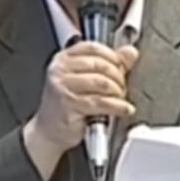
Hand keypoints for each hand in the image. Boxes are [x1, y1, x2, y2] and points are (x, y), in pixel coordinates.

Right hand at [24, 42, 138, 179]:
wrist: (49, 132)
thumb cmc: (67, 106)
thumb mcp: (88, 80)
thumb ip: (110, 64)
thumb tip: (130, 52)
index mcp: (63, 59)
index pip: (93, 48)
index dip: (113, 56)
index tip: (123, 66)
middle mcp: (60, 70)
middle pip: (100, 65)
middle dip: (118, 77)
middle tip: (122, 87)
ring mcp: (63, 86)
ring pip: (102, 83)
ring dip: (118, 92)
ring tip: (120, 99)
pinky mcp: (69, 104)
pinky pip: (101, 102)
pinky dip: (118, 106)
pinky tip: (124, 109)